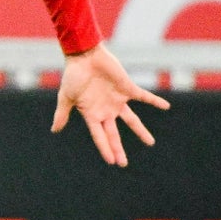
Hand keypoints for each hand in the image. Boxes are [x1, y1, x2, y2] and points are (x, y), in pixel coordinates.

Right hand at [52, 44, 169, 166]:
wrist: (84, 55)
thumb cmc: (73, 76)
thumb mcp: (66, 97)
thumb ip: (62, 114)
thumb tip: (54, 131)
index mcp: (92, 113)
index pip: (100, 136)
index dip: (106, 148)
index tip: (112, 162)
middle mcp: (106, 110)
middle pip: (114, 134)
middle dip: (118, 148)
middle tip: (123, 163)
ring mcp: (118, 100)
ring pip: (132, 120)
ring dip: (141, 131)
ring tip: (150, 142)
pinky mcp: (128, 88)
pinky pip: (144, 97)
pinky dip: (155, 101)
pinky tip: (166, 106)